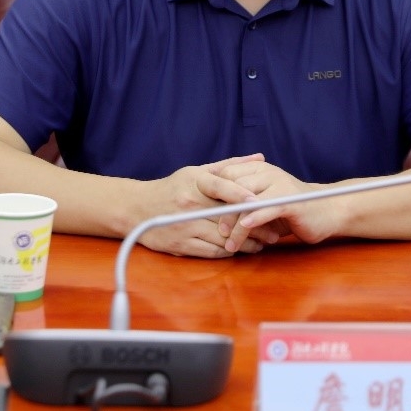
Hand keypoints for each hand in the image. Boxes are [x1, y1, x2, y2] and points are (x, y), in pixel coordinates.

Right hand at [139, 154, 267, 257]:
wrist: (136, 209)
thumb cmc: (172, 187)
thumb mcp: (196, 171)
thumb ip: (229, 166)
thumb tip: (259, 158)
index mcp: (194, 182)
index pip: (220, 186)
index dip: (240, 195)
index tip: (260, 202)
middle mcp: (190, 204)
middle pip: (227, 217)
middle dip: (254, 225)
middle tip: (275, 230)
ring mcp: (185, 226)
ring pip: (222, 237)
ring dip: (246, 242)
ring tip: (264, 243)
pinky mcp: (181, 245)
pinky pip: (211, 251)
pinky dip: (229, 251)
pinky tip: (241, 249)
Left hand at [211, 160, 340, 251]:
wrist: (327, 210)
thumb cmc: (291, 211)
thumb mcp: (263, 203)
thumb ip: (242, 203)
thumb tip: (211, 214)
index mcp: (257, 169)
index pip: (226, 175)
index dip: (212, 193)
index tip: (200, 213)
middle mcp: (266, 173)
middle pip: (233, 187)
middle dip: (220, 210)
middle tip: (214, 230)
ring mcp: (278, 185)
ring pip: (246, 202)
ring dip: (234, 224)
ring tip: (229, 243)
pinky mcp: (289, 201)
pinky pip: (265, 209)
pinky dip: (253, 219)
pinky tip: (243, 230)